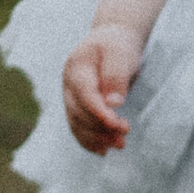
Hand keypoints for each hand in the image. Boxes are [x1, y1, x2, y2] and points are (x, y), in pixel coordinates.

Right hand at [62, 24, 142, 152]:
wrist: (111, 41)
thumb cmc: (117, 46)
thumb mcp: (121, 54)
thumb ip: (116, 76)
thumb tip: (113, 103)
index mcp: (77, 67)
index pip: (84, 94)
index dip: (99, 112)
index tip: (117, 124)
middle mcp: (68, 84)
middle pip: (78, 112)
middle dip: (100, 127)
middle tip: (125, 134)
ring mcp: (70, 96)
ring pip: (76, 123)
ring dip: (96, 138)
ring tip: (120, 145)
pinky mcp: (76, 107)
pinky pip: (78, 127)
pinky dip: (88, 141)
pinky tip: (103, 151)